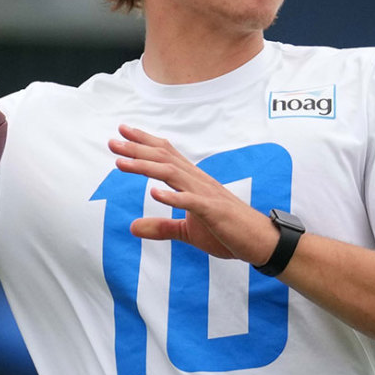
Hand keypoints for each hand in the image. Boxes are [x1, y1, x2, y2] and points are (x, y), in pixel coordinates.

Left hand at [109, 125, 275, 263]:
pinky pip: (192, 202)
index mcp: (193, 182)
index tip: (122, 132)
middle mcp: (198, 182)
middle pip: (164, 159)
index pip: (166, 155)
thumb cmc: (228, 233)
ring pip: (172, 174)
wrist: (262, 242)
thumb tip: (132, 227)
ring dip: (145, 167)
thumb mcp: (188, 232)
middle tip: (112, 141)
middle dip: (136, 149)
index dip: (144, 143)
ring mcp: (207, 195)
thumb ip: (161, 227)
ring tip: (121, 163)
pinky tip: (154, 193)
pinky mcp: (215, 212)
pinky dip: (173, 197)